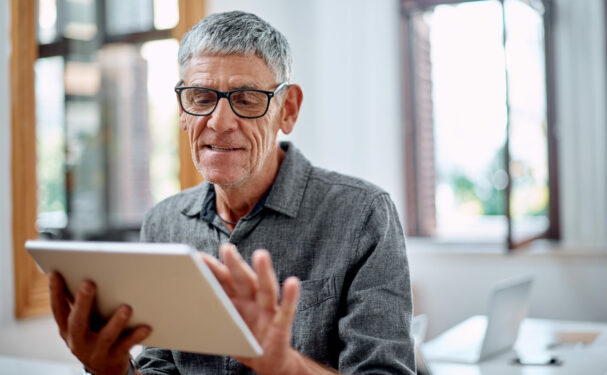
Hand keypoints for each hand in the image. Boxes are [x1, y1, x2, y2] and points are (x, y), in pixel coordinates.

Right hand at [48, 272, 150, 374]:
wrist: (105, 369)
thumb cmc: (94, 335)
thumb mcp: (82, 323)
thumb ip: (79, 303)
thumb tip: (76, 272)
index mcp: (67, 329)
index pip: (58, 310)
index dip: (54, 292)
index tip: (55, 273)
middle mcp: (78, 342)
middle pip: (78, 322)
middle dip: (82, 303)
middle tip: (88, 283)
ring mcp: (96, 351)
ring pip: (106, 336)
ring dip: (115, 322)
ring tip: (127, 308)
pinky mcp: (114, 357)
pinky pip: (126, 346)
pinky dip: (136, 336)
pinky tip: (146, 326)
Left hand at [202, 244, 300, 374]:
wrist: (267, 363)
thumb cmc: (244, 341)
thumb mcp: (223, 328)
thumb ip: (209, 316)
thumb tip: (179, 309)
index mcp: (236, 301)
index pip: (224, 282)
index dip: (212, 270)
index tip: (199, 257)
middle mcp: (253, 301)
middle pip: (243, 280)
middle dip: (235, 264)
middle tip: (227, 248)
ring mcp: (268, 311)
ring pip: (266, 289)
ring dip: (263, 272)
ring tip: (260, 255)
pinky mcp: (281, 325)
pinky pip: (286, 310)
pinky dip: (290, 296)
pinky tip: (292, 282)